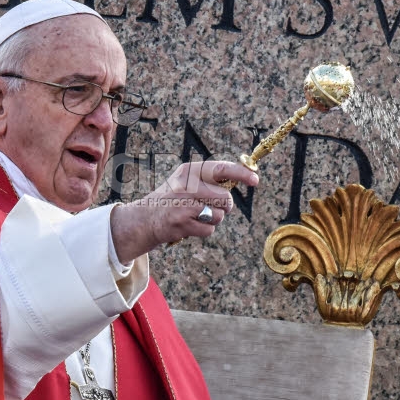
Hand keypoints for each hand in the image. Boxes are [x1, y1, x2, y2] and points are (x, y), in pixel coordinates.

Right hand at [110, 160, 258, 262]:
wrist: (144, 220)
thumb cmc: (171, 200)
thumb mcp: (185, 181)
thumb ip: (209, 179)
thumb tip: (243, 178)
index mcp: (188, 172)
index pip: (220, 169)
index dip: (241, 173)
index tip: (255, 180)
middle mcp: (186, 185)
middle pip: (225, 198)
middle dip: (224, 206)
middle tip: (210, 206)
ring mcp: (184, 204)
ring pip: (219, 215)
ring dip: (212, 219)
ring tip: (195, 216)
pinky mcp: (182, 223)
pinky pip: (209, 229)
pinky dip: (203, 230)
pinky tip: (189, 225)